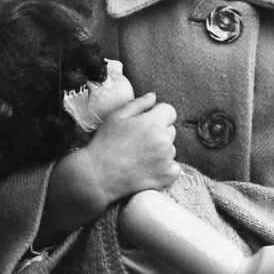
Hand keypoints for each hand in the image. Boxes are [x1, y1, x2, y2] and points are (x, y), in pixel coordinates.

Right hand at [79, 92, 178, 206]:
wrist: (98, 175)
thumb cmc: (105, 143)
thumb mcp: (117, 116)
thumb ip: (139, 104)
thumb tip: (154, 96)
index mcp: (153, 122)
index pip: (169, 111)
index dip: (158, 114)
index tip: (146, 121)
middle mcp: (164, 140)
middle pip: (170, 130)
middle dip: (159, 131)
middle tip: (139, 140)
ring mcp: (166, 159)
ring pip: (171, 148)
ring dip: (161, 149)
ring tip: (140, 155)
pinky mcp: (166, 176)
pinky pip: (174, 167)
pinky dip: (166, 167)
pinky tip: (149, 167)